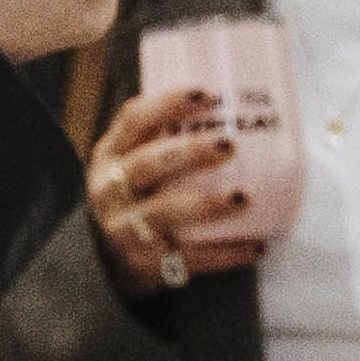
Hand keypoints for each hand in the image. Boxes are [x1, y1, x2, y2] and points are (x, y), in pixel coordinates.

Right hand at [78, 80, 246, 295]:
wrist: (104, 265)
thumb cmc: (135, 200)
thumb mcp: (131, 166)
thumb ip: (164, 141)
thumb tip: (239, 111)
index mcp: (109, 155)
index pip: (133, 120)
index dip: (168, 103)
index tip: (207, 94)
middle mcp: (109, 190)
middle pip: (146, 164)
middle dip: (189, 151)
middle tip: (229, 145)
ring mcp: (122, 230)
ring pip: (163, 213)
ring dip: (206, 204)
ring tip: (244, 197)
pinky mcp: (141, 266)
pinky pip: (187, 258)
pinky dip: (224, 254)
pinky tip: (255, 247)